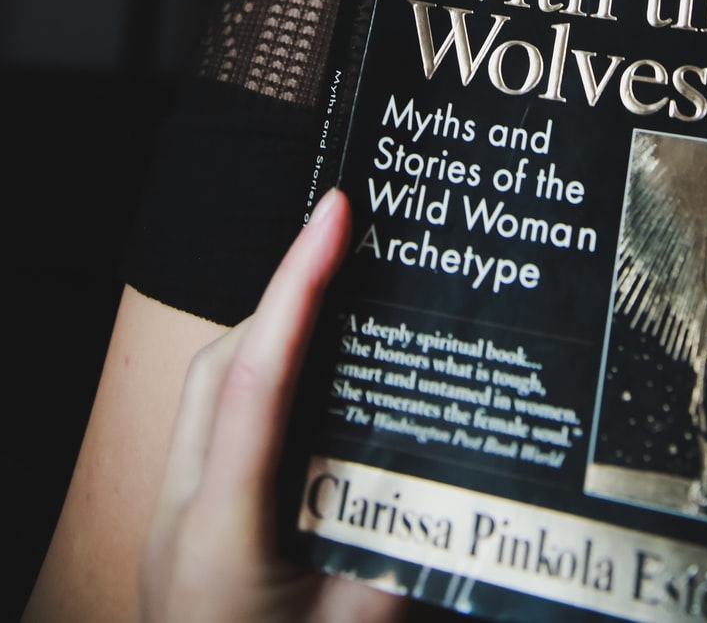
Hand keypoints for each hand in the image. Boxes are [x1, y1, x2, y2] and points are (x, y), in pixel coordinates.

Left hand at [141, 189, 405, 622]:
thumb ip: (411, 556)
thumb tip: (473, 473)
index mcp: (220, 536)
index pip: (255, 381)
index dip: (296, 286)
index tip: (335, 212)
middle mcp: (181, 512)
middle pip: (224, 367)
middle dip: (287, 295)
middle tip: (354, 244)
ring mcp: (172, 517)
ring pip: (212, 387)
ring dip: (274, 334)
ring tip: (343, 299)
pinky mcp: (183, 525)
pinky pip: (216, 422)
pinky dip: (263, 379)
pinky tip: (316, 380)